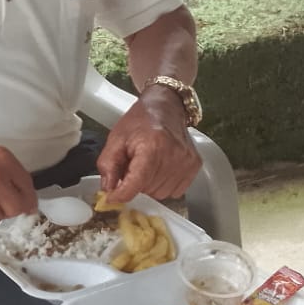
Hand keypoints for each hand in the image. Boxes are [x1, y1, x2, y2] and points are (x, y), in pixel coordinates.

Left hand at [96, 88, 201, 202]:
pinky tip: (159, 169)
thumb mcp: (116, 139)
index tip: (112, 197)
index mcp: (152, 146)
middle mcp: (173, 155)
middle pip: (147, 190)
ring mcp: (186, 161)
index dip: (121, 194)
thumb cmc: (140, 121)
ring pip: (161, 193)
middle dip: (135, 183)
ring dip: (149, 185)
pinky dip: (164, 185)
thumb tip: (108, 189)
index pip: (137, 183)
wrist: (165, 107)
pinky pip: (175, 191)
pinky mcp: (195, 166)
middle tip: (132, 167)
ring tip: (147, 165)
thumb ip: (108, 165)